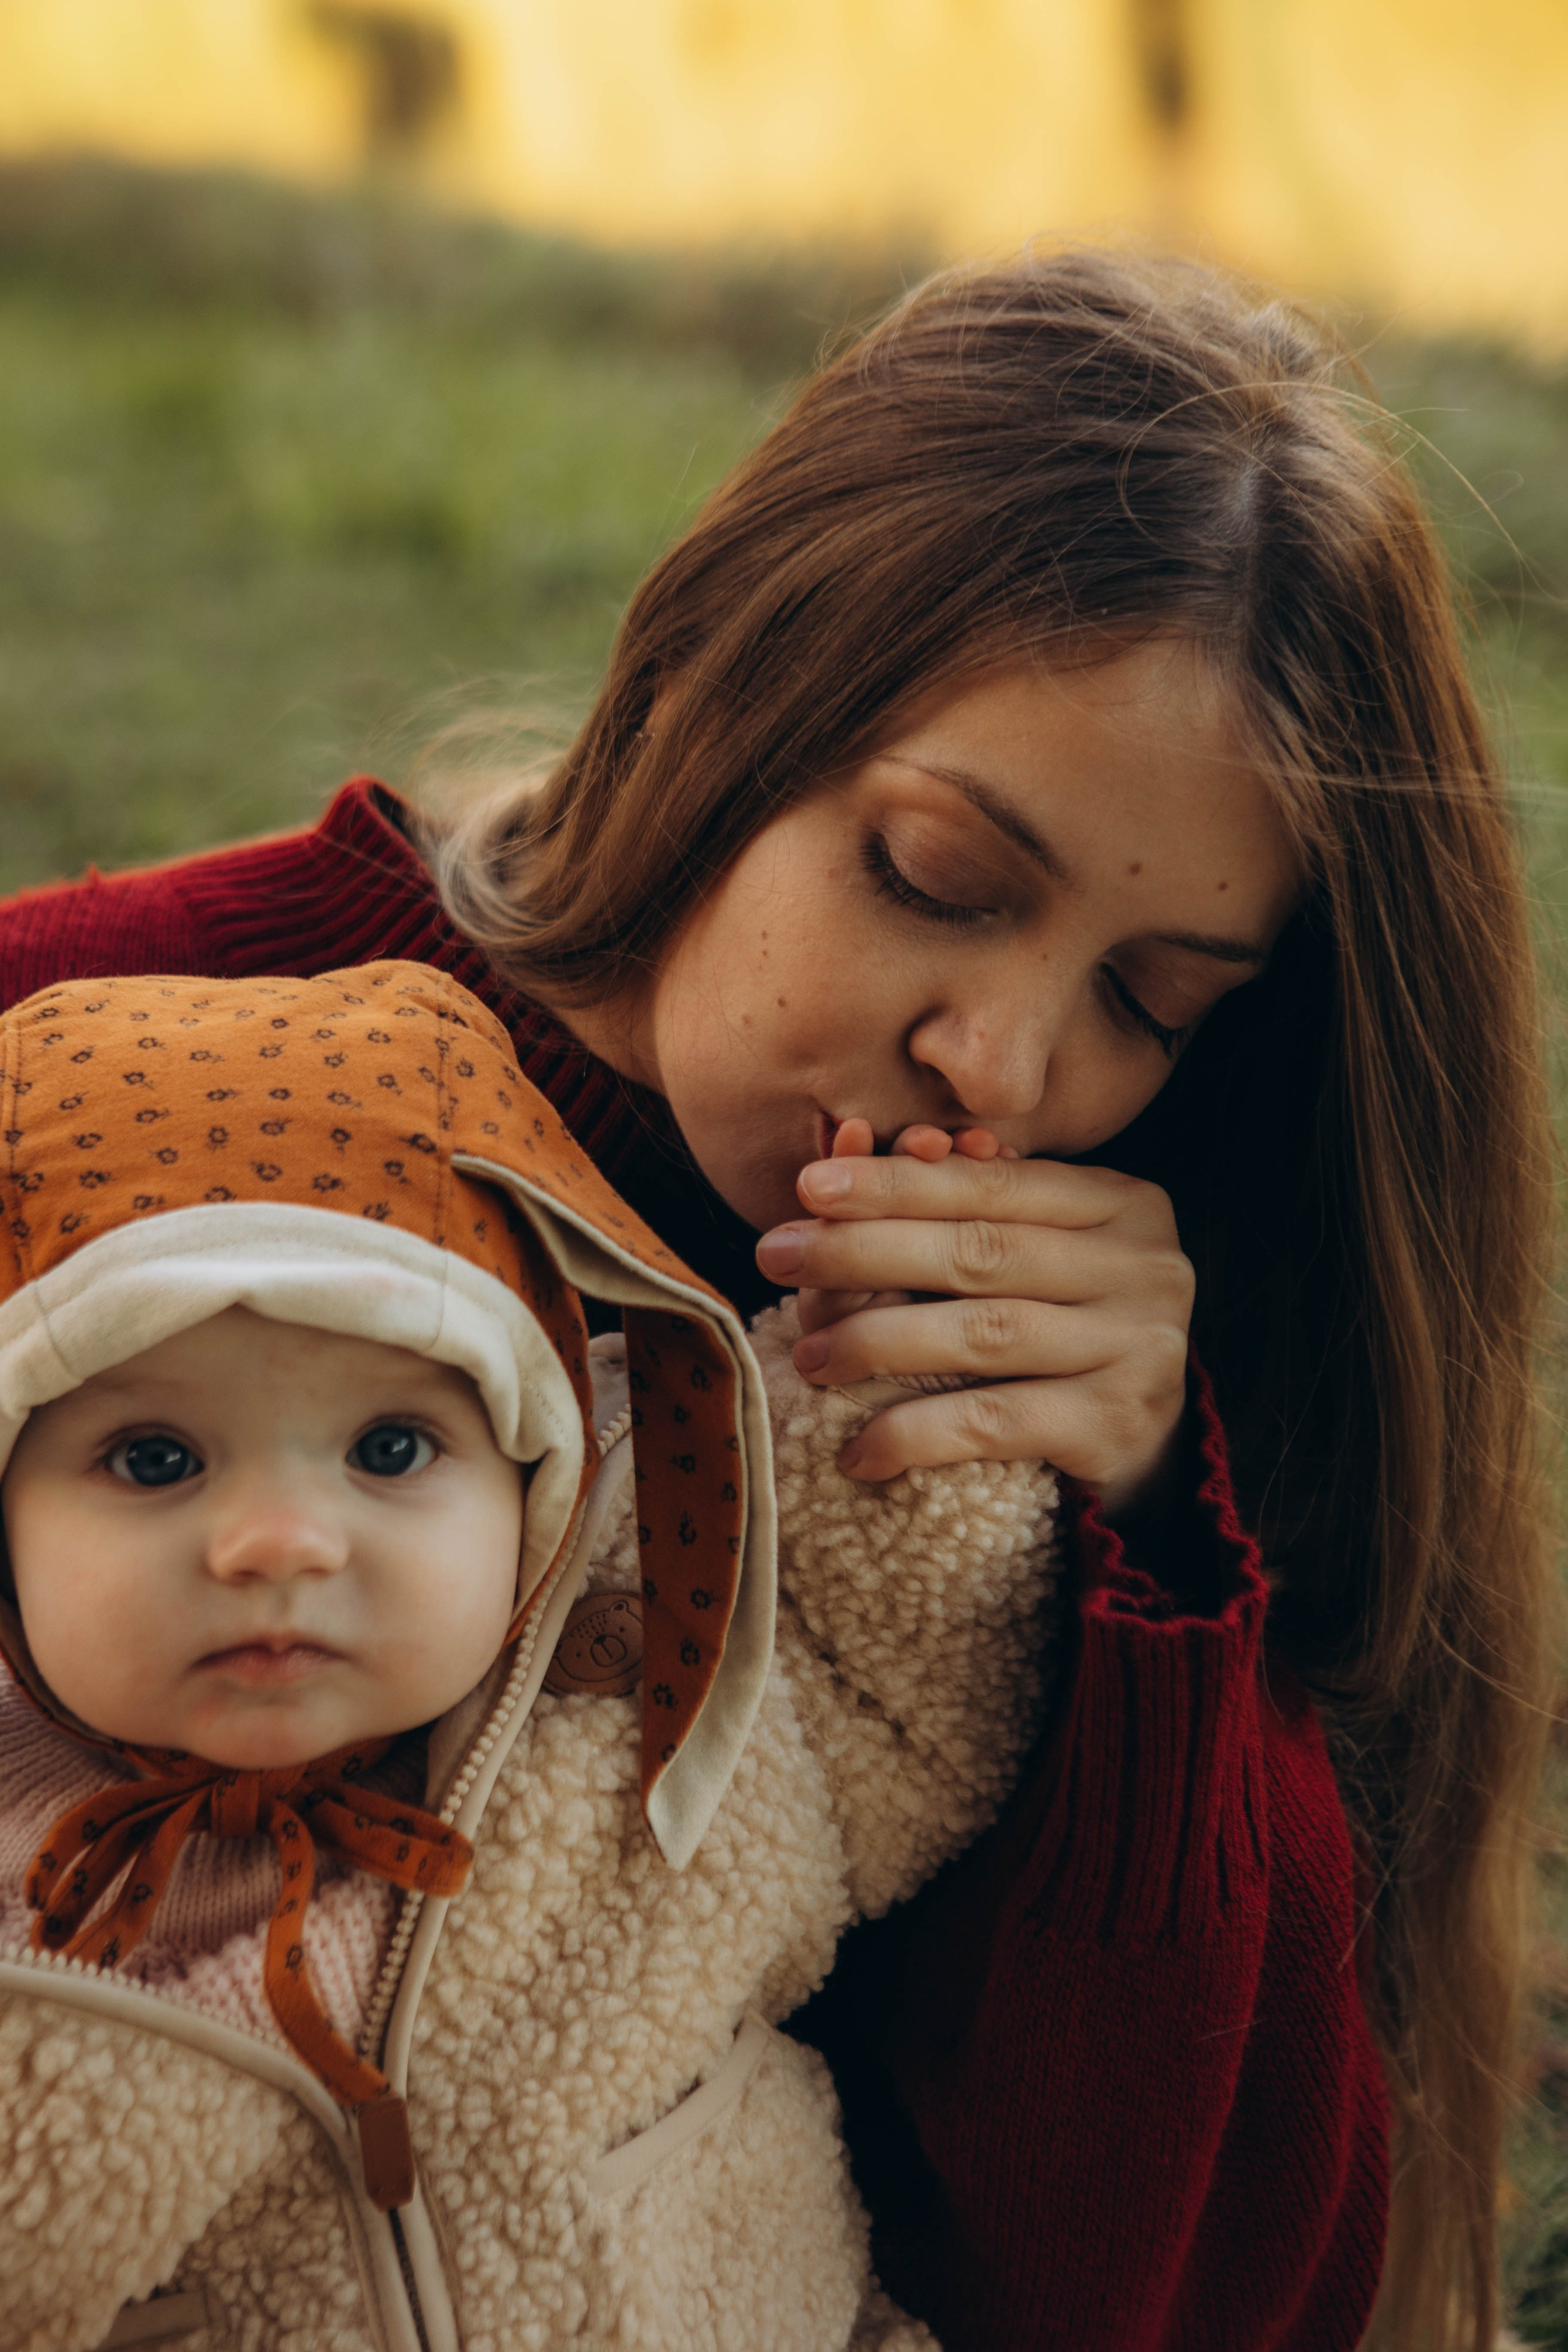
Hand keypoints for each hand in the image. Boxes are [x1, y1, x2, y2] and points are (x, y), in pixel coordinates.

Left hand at [754, 1120, 1193, 1520]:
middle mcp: (1143, 1266)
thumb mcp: (1029, 1253)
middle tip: (778, 1254)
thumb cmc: (1063, 1327)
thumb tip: (850, 1144)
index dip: (896, 1182)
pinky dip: (915, 1433)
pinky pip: (994, 1421)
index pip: (991, 1184)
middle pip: (980, 1250)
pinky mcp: (1117, 1424)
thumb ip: (961, 1204)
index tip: (809, 1186)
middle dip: (865, 1250)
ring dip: (877, 1341)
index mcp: (1121, 1202)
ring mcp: (1137, 1346)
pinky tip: (857, 1449)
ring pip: (982, 1333)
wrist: (1145, 1443)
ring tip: (808, 1356)